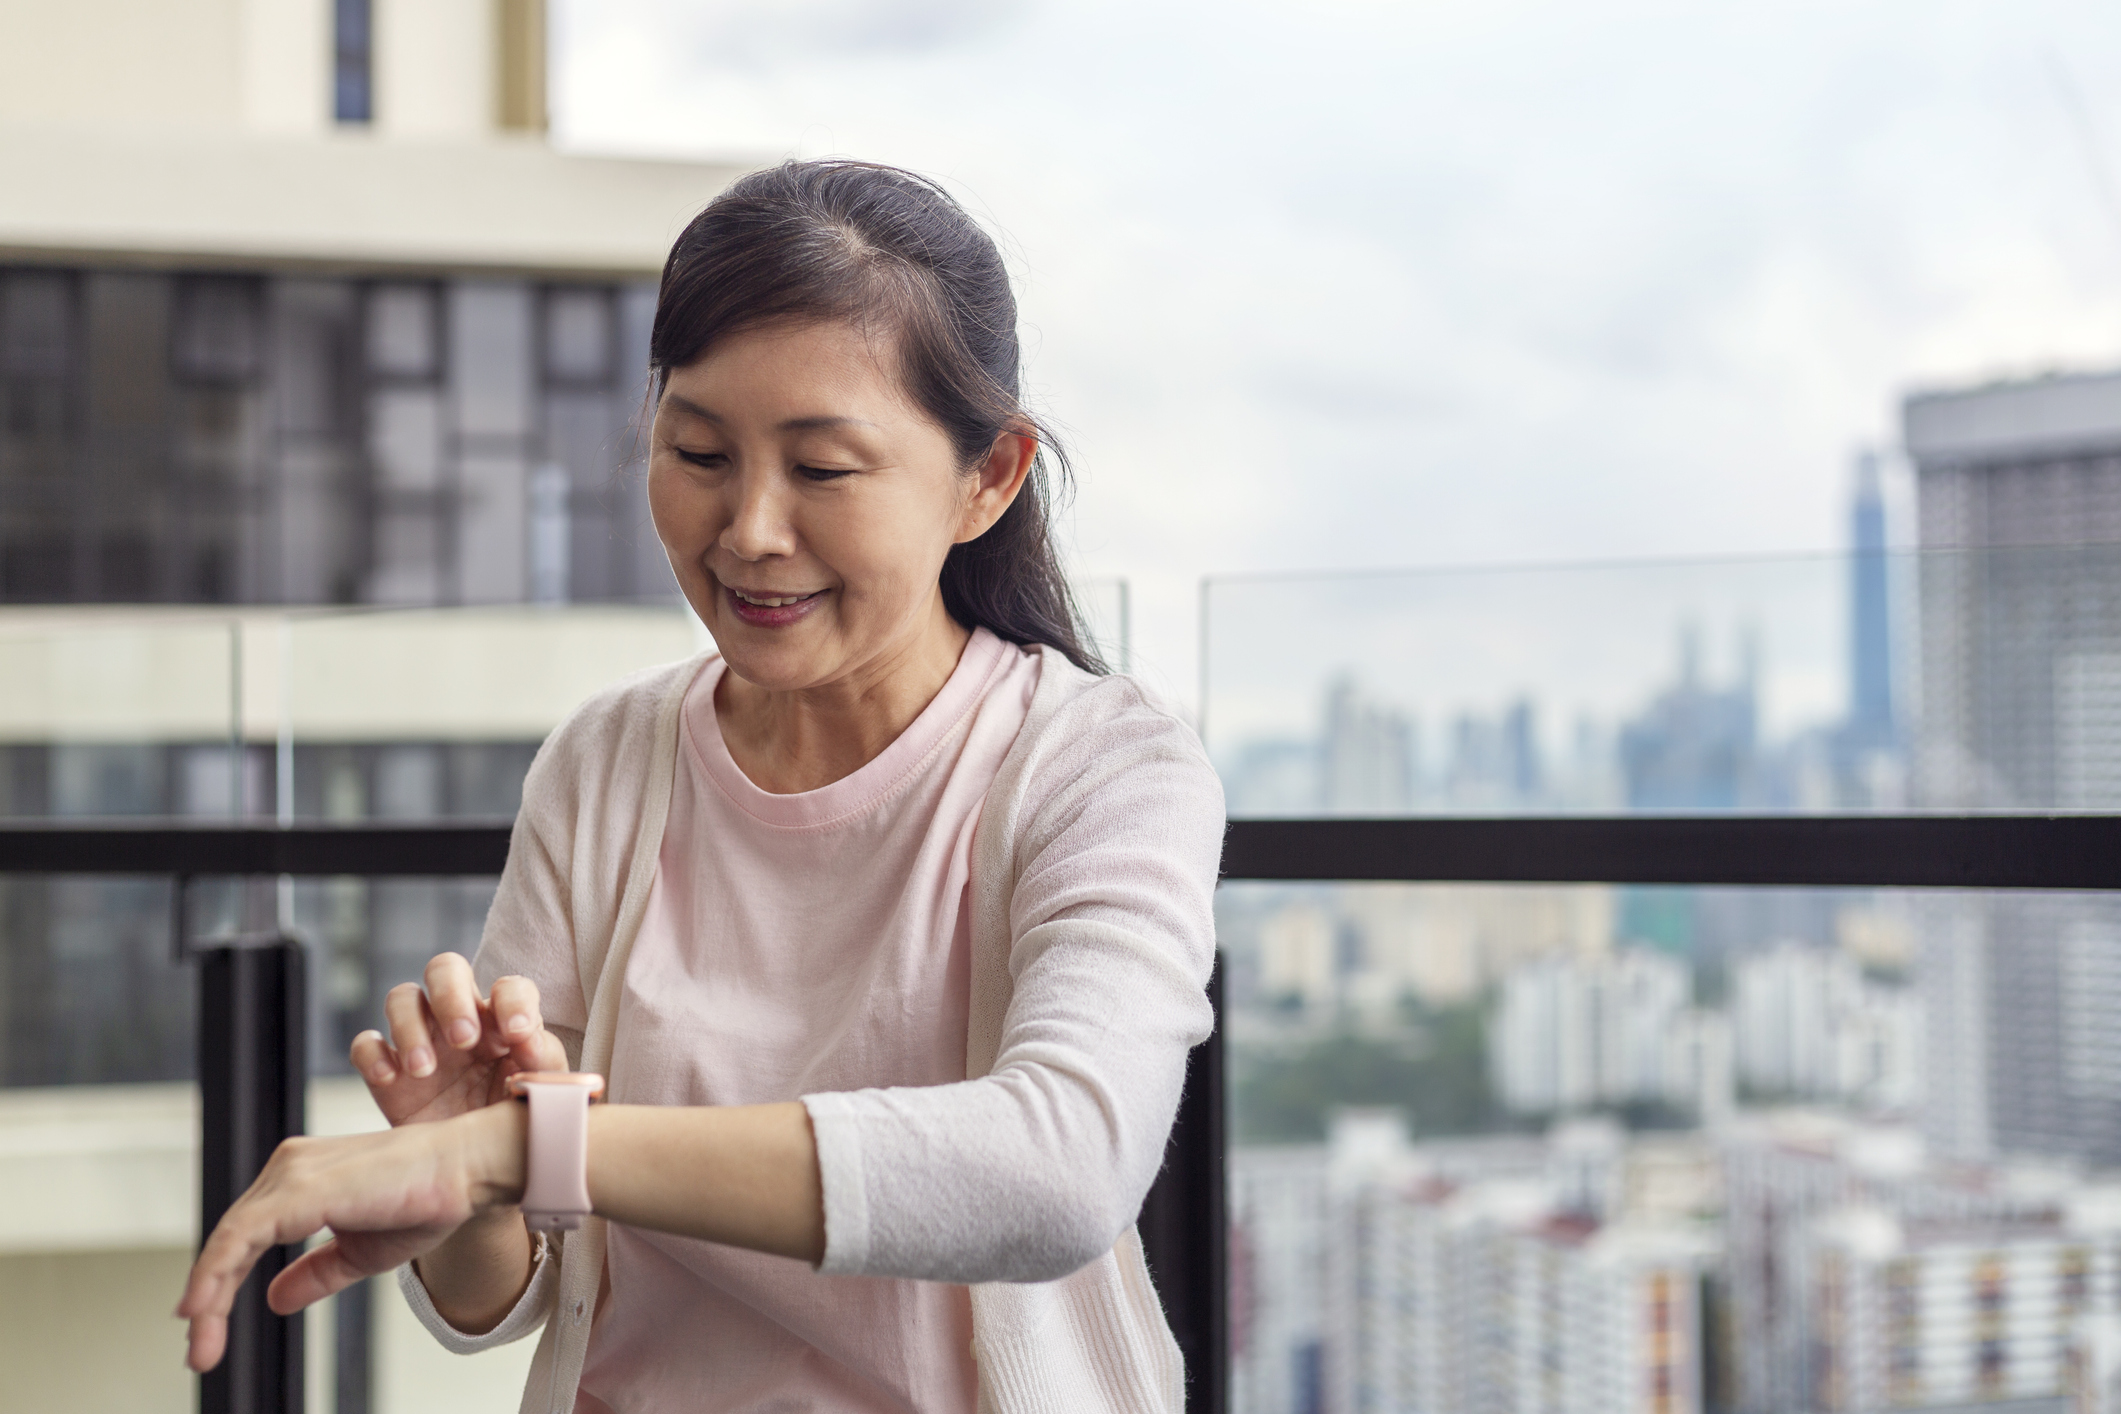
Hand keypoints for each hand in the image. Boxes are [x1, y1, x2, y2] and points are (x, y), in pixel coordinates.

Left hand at [176, 1104, 525, 1372]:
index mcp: (302, 1178)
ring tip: (202, 1345)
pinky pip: (240, 1236)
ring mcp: (292, 1174)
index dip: (221, 1283)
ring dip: (209, 1298)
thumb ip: (315, 1272)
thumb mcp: (361, 1252)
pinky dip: (215, 1273)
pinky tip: (202, 1308)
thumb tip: (274, 1299)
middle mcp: (290, 1167)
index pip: (246, 1236)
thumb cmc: (427, 1199)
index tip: (207, 1330)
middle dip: (210, 1300)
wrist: (466, 1171)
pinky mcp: (300, 1188)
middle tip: (202, 1352)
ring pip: (228, 1240)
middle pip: (231, 1239)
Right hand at [351, 953, 565, 1127]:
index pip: (509, 987)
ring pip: (402, 998)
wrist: (478, 1172)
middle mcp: (460, 1021)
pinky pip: (366, 1044)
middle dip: (452, 996)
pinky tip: (389, 1078)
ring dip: (410, 1026)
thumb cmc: (515, 1122)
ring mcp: (420, 1041)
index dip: (513, 1000)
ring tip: (424, 1068)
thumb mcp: (539, 1094)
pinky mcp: (388, 1072)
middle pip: (445, 969)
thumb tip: (528, 1038)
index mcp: (504, 1022)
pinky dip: (372, 1054)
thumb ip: (542, 1061)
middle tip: (464, 1039)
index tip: (517, 1033)